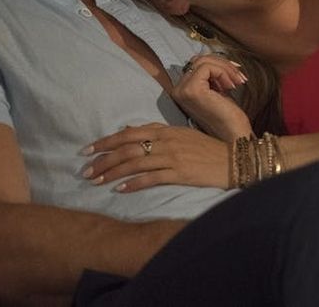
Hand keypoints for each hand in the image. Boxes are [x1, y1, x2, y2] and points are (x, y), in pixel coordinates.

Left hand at [83, 124, 230, 190]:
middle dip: (103, 159)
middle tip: (85, 170)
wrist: (233, 159)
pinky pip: (152, 178)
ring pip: (135, 163)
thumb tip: (128, 130)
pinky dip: (135, 183)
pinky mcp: (180, 172)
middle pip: (127, 149)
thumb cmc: (206, 148)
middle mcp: (166, 141)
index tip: (87, 150)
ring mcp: (173, 156)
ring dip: (113, 172)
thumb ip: (154, 131)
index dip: (106, 141)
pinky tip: (121, 189)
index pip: (128, 134)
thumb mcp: (180, 134)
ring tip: (96, 181)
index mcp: (165, 129)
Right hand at [169, 54, 252, 140]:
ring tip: (237, 82)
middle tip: (239, 77)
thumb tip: (213, 56)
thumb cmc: (228, 116)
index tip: (234, 74)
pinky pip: (207, 67)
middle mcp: (177, 90)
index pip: (195, 64)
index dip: (217, 64)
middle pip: (199, 60)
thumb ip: (210, 74)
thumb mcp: (217, 89)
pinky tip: (231, 86)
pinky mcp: (192, 90)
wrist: (234, 137)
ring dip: (225, 68)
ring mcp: (182, 90)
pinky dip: (223, 72)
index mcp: (181, 90)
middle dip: (223, 64)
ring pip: (203, 61)